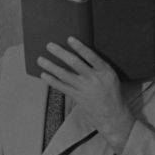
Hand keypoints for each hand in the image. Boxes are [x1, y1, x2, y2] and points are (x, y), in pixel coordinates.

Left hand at [37, 36, 134, 154]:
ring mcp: (85, 89)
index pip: (92, 56)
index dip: (80, 47)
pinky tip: (44, 74)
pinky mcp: (78, 97)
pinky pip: (62, 87)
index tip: (70, 39)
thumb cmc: (111, 92)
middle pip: (75, 63)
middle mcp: (95, 79)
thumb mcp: (110, 76)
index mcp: (105, 71)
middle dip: (60, 53)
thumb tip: (78, 53)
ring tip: (41, 59)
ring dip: (51, 66)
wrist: (113, 115)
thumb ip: (97, 66)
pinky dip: (52, 80)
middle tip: (49, 45)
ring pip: (65, 75)